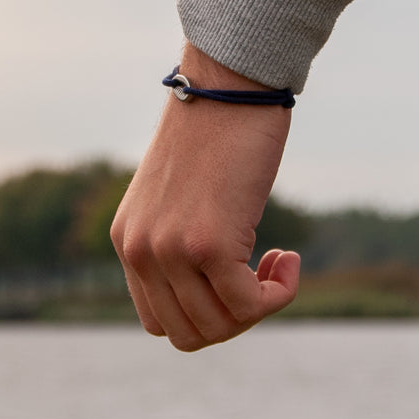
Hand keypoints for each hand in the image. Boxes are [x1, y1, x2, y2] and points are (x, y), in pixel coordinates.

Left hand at [111, 43, 299, 349]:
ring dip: (260, 307)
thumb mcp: (182, 194)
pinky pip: (249, 305)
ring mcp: (171, 250)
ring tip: (279, 263)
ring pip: (218, 326)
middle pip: (187, 334)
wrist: (230, 84)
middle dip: (234, 319)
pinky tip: (290, 259)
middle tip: (263, 277)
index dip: (206, 313)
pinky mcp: (209, 244)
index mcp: (128, 241)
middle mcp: (141, 251)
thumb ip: (180, 237)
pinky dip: (278, 294)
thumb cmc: (218, 131)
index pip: (159, 320)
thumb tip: (214, 286)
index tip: (237, 278)